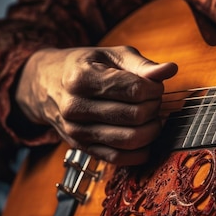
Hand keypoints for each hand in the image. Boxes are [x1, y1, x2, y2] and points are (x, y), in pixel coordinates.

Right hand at [15, 46, 177, 164]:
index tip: (154, 85)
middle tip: (153, 101)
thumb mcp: (111, 56)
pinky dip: (140, 152)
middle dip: (154, 108)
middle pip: (135, 115)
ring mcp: (76, 131)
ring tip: (151, 118)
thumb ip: (141, 65)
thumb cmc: (85, 66)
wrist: (46, 85)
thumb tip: (170, 70)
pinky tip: (145, 140)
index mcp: (81, 78)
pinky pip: (118, 159)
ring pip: (130, 140)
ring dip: (151, 130)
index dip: (154, 88)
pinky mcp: (82, 148)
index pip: (134, 89)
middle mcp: (75, 107)